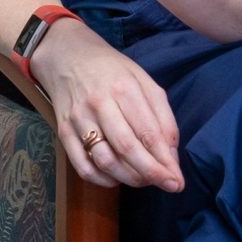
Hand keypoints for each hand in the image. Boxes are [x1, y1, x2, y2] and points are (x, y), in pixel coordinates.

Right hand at [29, 21, 183, 191]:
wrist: (66, 56)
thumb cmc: (110, 70)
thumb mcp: (143, 80)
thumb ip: (161, 115)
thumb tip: (171, 154)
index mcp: (123, 88)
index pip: (148, 133)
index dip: (165, 161)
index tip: (177, 180)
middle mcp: (99, 104)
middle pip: (128, 149)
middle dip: (152, 174)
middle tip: (169, 186)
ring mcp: (78, 119)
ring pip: (105, 161)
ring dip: (129, 179)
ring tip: (145, 180)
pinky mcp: (63, 132)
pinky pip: (83, 166)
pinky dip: (103, 180)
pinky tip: (117, 178)